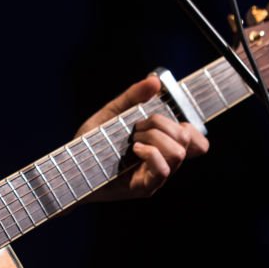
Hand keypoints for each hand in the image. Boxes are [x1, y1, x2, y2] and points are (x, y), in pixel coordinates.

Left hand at [77, 74, 208, 200]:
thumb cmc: (90, 144)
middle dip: (162, 124)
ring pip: (179, 153)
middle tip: (136, 127)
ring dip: (156, 138)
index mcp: (162, 145)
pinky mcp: (145, 187)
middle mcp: (163, 161)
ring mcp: (155, 176)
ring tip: (133, 139)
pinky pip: (164, 170)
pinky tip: (134, 149)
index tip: (164, 117)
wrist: (71, 166)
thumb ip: (133, 97)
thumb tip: (155, 80)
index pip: (198, 141)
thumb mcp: (112, 113)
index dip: (192, 127)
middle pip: (187, 139)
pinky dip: (151, 153)